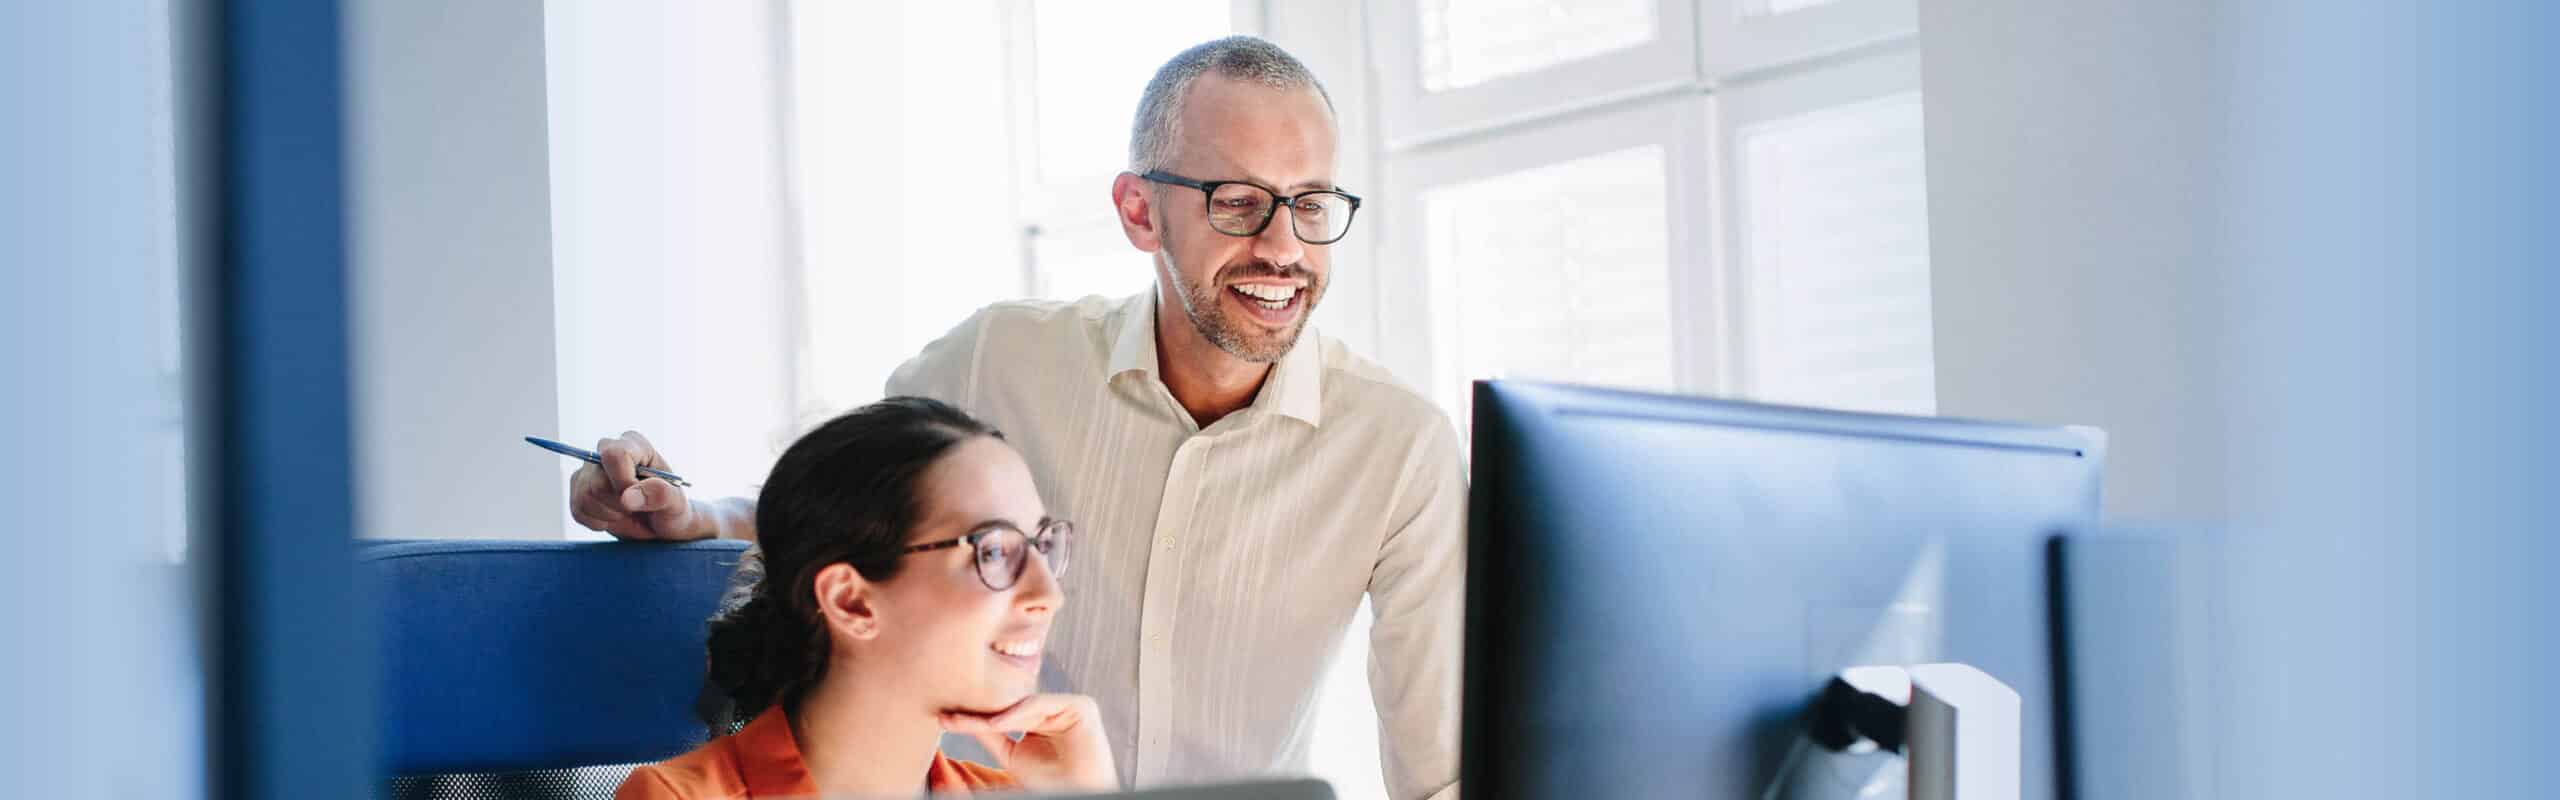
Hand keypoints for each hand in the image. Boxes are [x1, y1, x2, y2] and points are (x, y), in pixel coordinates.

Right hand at [567, 431, 708, 540]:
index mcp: (634, 444)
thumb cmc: (671, 508)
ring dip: (610, 515)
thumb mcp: (675, 503)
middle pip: (597, 482)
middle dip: (619, 505)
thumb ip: (660, 494)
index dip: (623, 482)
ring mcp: (589, 470)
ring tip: (628, 513)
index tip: (638, 499)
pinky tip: (615, 517)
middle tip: (638, 509)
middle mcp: (607, 450)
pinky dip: (598, 522)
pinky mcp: (578, 488)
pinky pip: (578, 510)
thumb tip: (627, 496)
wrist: (660, 524)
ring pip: (585, 497)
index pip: (614, 454)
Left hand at [939, 694, 1117, 792]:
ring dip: (996, 715)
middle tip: (949, 715)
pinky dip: (1018, 713)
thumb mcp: (1011, 755)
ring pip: (1025, 704)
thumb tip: (958, 719)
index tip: (945, 719)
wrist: (1078, 793)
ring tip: (966, 722)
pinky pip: (1043, 703)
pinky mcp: (1082, 706)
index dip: (977, 717)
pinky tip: (996, 724)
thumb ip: (990, 734)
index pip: (1006, 714)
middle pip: (1014, 706)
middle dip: (982, 711)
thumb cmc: (1051, 782)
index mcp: (1042, 720)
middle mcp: (1056, 710)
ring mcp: (1069, 706)